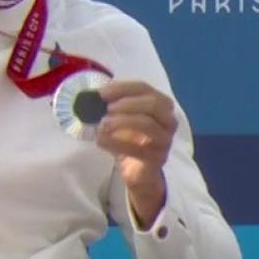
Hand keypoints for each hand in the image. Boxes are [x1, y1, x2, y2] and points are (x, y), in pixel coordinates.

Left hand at [95, 79, 176, 226]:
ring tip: (103, 124)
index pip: (144, 88)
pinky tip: (101, 141)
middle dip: (127, 103)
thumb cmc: (130, 139)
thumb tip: (90, 97)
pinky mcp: (158, 158)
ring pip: (149, 125)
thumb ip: (111, 107)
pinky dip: (117, 143)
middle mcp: (168, 120)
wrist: (139, 171)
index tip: (101, 93)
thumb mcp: (121, 119)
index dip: (122, 88)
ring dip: (123, 122)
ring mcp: (166, 140)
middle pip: (153, 104)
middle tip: (106, 109)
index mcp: (160, 104)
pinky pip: (139, 149)